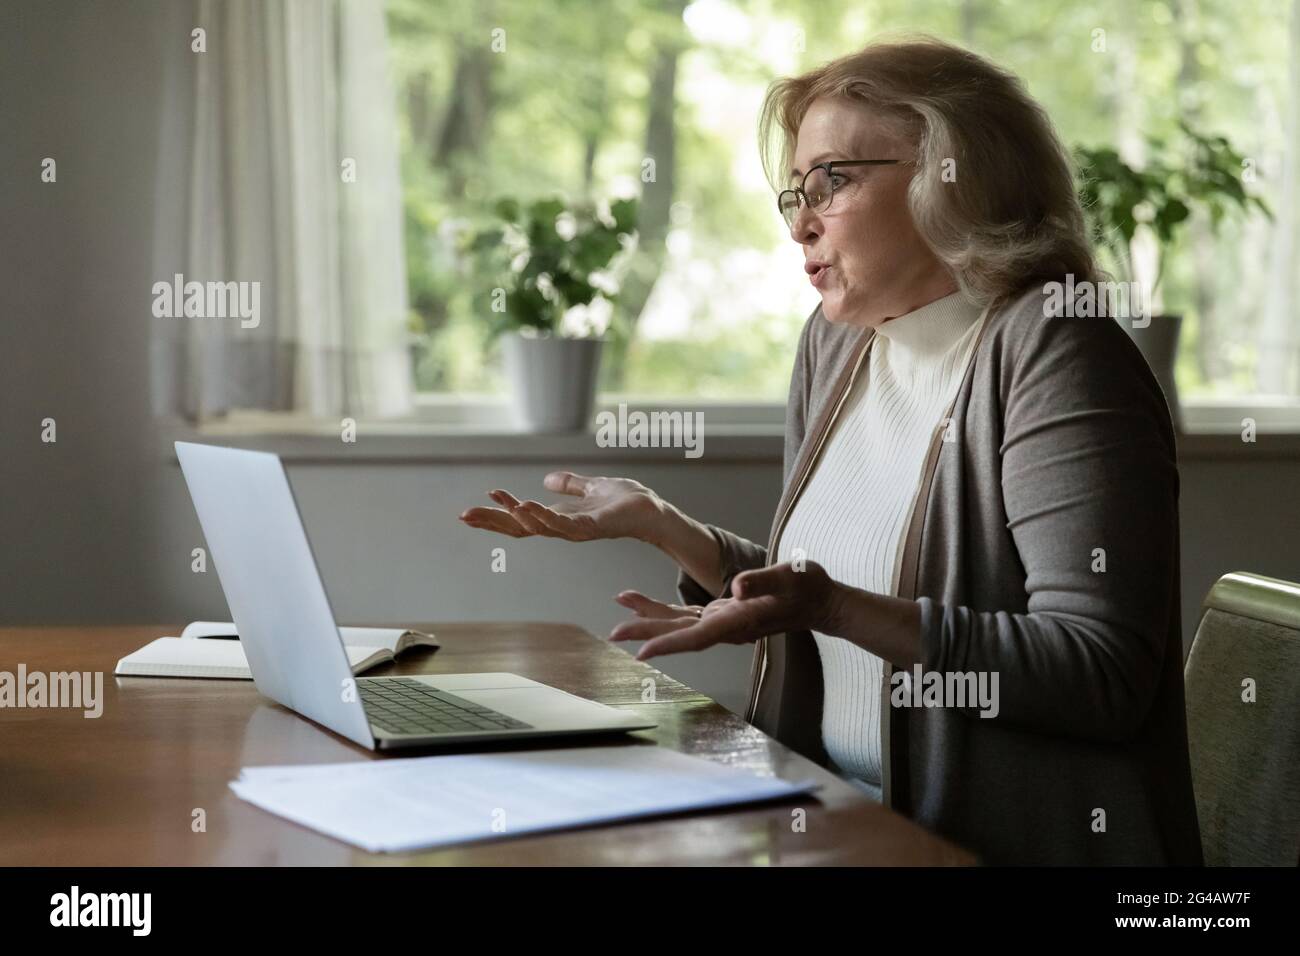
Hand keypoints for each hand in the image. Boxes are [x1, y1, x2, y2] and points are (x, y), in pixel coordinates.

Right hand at [458, 472, 663, 541]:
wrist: (653, 511)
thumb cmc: (626, 501)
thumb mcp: (592, 487)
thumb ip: (570, 485)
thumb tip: (548, 479)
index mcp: (559, 517)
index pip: (520, 520)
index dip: (495, 516)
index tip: (470, 511)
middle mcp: (563, 527)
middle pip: (521, 527)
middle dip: (493, 522)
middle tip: (465, 515)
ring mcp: (576, 530)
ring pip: (538, 526)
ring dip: (516, 514)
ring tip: (497, 502)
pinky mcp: (593, 527)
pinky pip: (563, 524)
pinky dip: (543, 516)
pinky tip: (526, 505)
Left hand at [608, 561, 843, 660]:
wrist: (821, 601)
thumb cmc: (808, 587)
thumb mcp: (791, 576)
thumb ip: (764, 582)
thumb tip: (739, 588)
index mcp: (738, 621)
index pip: (697, 637)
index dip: (668, 644)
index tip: (641, 652)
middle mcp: (726, 627)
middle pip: (679, 634)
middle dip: (646, 632)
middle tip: (614, 632)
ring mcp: (723, 623)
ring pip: (678, 625)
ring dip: (648, 618)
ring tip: (619, 607)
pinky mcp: (722, 615)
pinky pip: (685, 616)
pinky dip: (661, 609)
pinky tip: (640, 601)